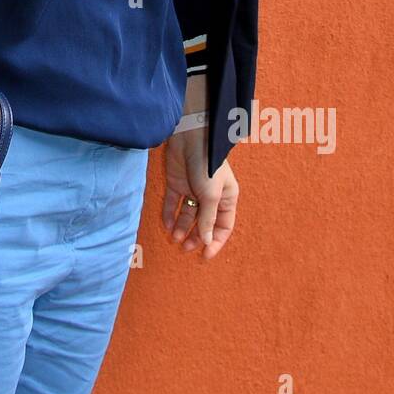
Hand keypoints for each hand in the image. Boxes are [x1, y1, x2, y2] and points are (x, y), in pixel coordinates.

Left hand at [162, 129, 237, 258]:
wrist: (190, 138)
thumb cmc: (207, 166)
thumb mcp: (211, 196)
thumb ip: (208, 219)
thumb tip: (206, 241)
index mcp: (226, 198)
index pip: (222, 226)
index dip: (215, 241)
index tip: (205, 255)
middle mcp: (211, 196)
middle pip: (204, 222)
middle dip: (196, 236)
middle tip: (186, 248)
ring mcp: (193, 189)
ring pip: (188, 214)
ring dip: (182, 227)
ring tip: (175, 238)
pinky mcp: (177, 182)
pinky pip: (173, 203)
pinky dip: (170, 214)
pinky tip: (167, 225)